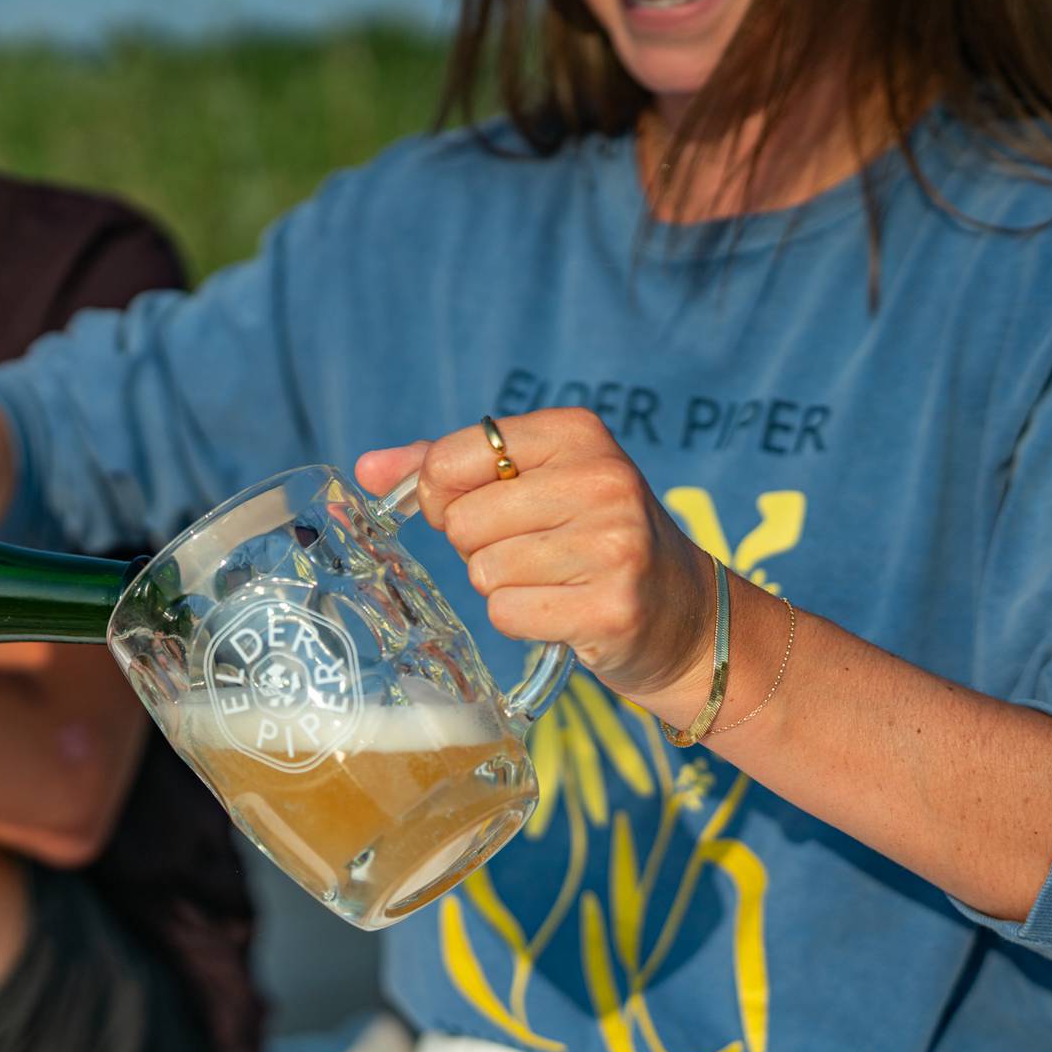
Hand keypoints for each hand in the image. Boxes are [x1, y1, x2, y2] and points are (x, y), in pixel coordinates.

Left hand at [356, 408, 714, 703]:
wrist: (685, 614)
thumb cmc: (591, 537)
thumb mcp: (533, 481)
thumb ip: (447, 467)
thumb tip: (366, 469)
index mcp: (577, 432)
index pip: (454, 456)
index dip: (444, 493)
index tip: (479, 506)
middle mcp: (602, 479)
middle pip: (462, 521)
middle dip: (478, 544)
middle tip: (531, 550)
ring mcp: (613, 544)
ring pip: (482, 570)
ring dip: (503, 585)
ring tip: (554, 578)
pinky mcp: (611, 607)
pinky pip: (508, 613)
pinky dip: (523, 618)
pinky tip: (564, 609)